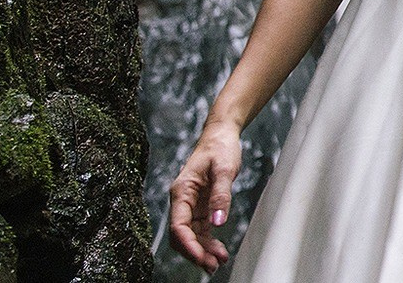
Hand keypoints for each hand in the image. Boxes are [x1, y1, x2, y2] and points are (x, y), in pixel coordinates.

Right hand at [168, 123, 242, 270]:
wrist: (221, 136)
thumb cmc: (220, 148)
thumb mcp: (224, 169)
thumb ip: (221, 195)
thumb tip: (218, 223)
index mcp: (181, 192)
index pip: (178, 225)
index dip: (188, 244)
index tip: (201, 257)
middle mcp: (182, 201)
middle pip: (182, 235)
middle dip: (195, 253)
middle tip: (212, 266)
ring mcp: (191, 205)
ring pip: (192, 236)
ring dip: (203, 250)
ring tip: (218, 263)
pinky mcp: (201, 207)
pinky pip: (201, 230)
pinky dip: (208, 242)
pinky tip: (219, 252)